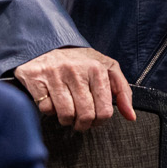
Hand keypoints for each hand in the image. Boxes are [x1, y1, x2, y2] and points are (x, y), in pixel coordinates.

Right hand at [13, 46, 134, 129]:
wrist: (47, 43)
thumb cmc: (80, 61)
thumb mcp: (107, 68)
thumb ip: (122, 91)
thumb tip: (131, 116)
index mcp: (97, 68)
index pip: (105, 110)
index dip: (100, 121)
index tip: (95, 120)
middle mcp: (77, 71)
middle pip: (86, 115)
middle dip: (83, 124)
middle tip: (81, 121)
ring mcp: (55, 74)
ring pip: (66, 115)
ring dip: (67, 120)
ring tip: (67, 113)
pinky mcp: (36, 78)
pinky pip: (46, 108)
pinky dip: (49, 110)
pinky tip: (52, 101)